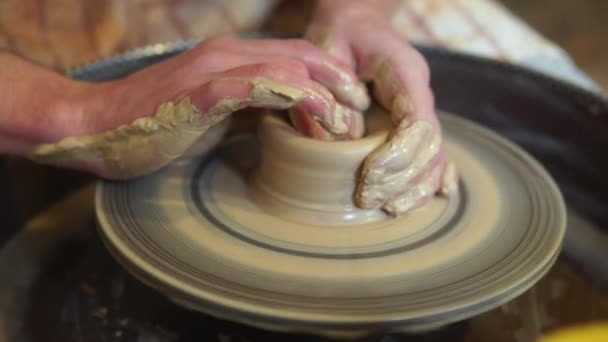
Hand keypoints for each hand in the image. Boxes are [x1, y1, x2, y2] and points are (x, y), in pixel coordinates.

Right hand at [29, 36, 368, 178]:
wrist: (96, 128)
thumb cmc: (153, 126)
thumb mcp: (214, 118)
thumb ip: (248, 113)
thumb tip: (285, 127)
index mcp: (232, 59)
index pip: (296, 56)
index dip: (330, 76)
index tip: (352, 106)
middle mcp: (229, 54)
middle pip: (303, 55)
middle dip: (340, 80)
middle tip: (362, 110)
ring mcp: (216, 68)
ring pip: (289, 68)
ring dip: (325, 96)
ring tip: (345, 125)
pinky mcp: (202, 90)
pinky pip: (259, 84)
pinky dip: (293, 98)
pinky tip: (316, 116)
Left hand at [305, 0, 457, 214]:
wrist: (355, 24)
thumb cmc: (339, 35)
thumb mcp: (327, 50)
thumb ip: (333, 91)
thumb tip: (343, 137)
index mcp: (404, 72)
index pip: (417, 122)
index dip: (398, 154)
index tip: (369, 175)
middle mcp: (420, 93)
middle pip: (429, 145)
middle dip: (402, 178)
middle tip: (368, 199)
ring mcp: (420, 108)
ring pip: (434, 154)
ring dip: (417, 186)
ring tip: (391, 209)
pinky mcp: (412, 121)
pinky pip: (432, 152)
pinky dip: (434, 176)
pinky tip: (439, 195)